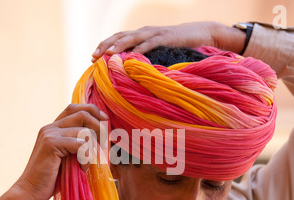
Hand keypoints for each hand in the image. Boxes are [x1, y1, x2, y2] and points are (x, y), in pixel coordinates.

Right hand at [0, 104, 107, 199]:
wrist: (30, 192)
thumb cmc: (52, 179)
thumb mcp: (68, 158)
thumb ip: (78, 145)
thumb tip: (102, 138)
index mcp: (54, 128)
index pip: (75, 108)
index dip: (93, 111)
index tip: (105, 122)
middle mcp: (51, 127)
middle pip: (82, 113)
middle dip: (99, 126)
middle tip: (105, 144)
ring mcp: (50, 134)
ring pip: (84, 132)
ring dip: (92, 149)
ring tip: (85, 164)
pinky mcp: (51, 144)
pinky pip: (80, 144)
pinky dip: (86, 157)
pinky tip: (81, 168)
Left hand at [91, 21, 245, 61]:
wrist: (201, 33)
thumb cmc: (178, 46)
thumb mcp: (158, 52)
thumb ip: (146, 59)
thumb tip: (131, 74)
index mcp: (141, 35)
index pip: (118, 38)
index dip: (104, 46)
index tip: (93, 57)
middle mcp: (144, 32)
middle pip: (120, 37)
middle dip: (105, 46)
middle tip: (94, 56)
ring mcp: (154, 34)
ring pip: (131, 38)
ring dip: (118, 46)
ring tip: (107, 55)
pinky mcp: (165, 38)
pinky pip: (150, 43)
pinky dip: (140, 49)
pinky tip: (131, 56)